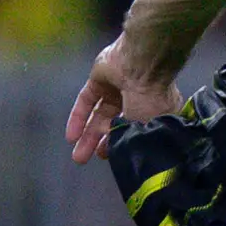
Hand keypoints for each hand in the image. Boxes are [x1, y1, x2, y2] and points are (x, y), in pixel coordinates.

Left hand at [64, 38, 179, 163]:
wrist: (142, 65)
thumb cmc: (151, 100)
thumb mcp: (146, 127)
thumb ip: (132, 140)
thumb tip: (124, 155)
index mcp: (155, 111)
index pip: (136, 132)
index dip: (123, 146)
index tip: (115, 160)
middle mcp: (137, 100)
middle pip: (115, 125)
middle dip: (102, 144)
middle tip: (92, 160)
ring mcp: (117, 88)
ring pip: (99, 116)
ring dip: (88, 136)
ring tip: (78, 157)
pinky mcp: (99, 79)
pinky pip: (86, 101)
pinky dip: (78, 118)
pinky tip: (71, 137)